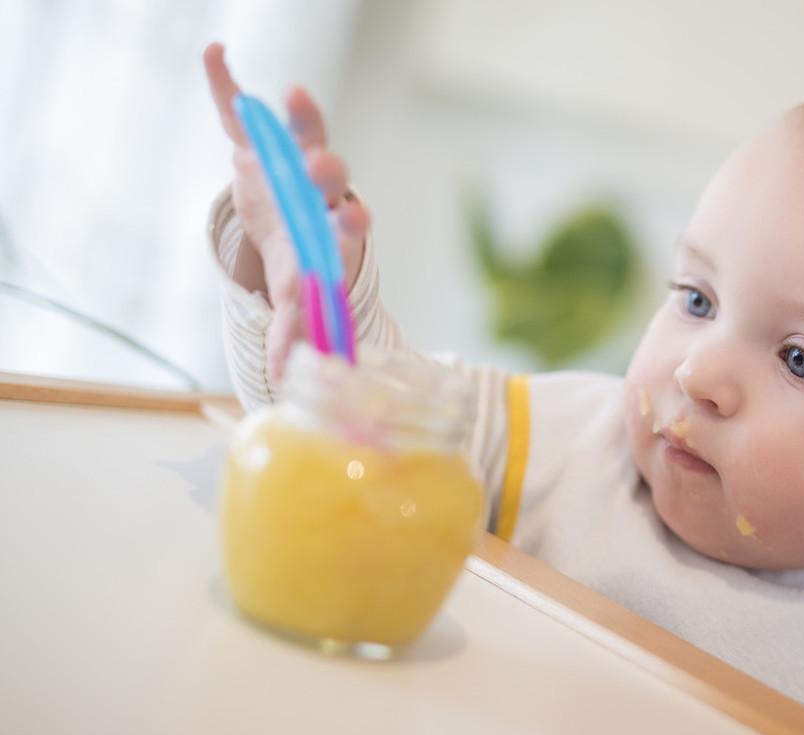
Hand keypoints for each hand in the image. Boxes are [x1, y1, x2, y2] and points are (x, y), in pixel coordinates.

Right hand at [202, 42, 369, 381]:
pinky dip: (225, 83)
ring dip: (301, 116)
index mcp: (332, 228)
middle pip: (331, 176)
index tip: (355, 218)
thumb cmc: (300, 259)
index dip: (351, 221)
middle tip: (324, 165)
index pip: (348, 224)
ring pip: (303, 133)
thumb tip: (282, 376)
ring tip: (293, 94)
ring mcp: (290, 158)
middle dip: (328, 171)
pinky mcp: (256, 139)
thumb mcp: (295, 296)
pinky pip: (238, 108)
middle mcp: (320, 189)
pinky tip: (215, 55)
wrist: (286, 220)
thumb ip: (292, 330)